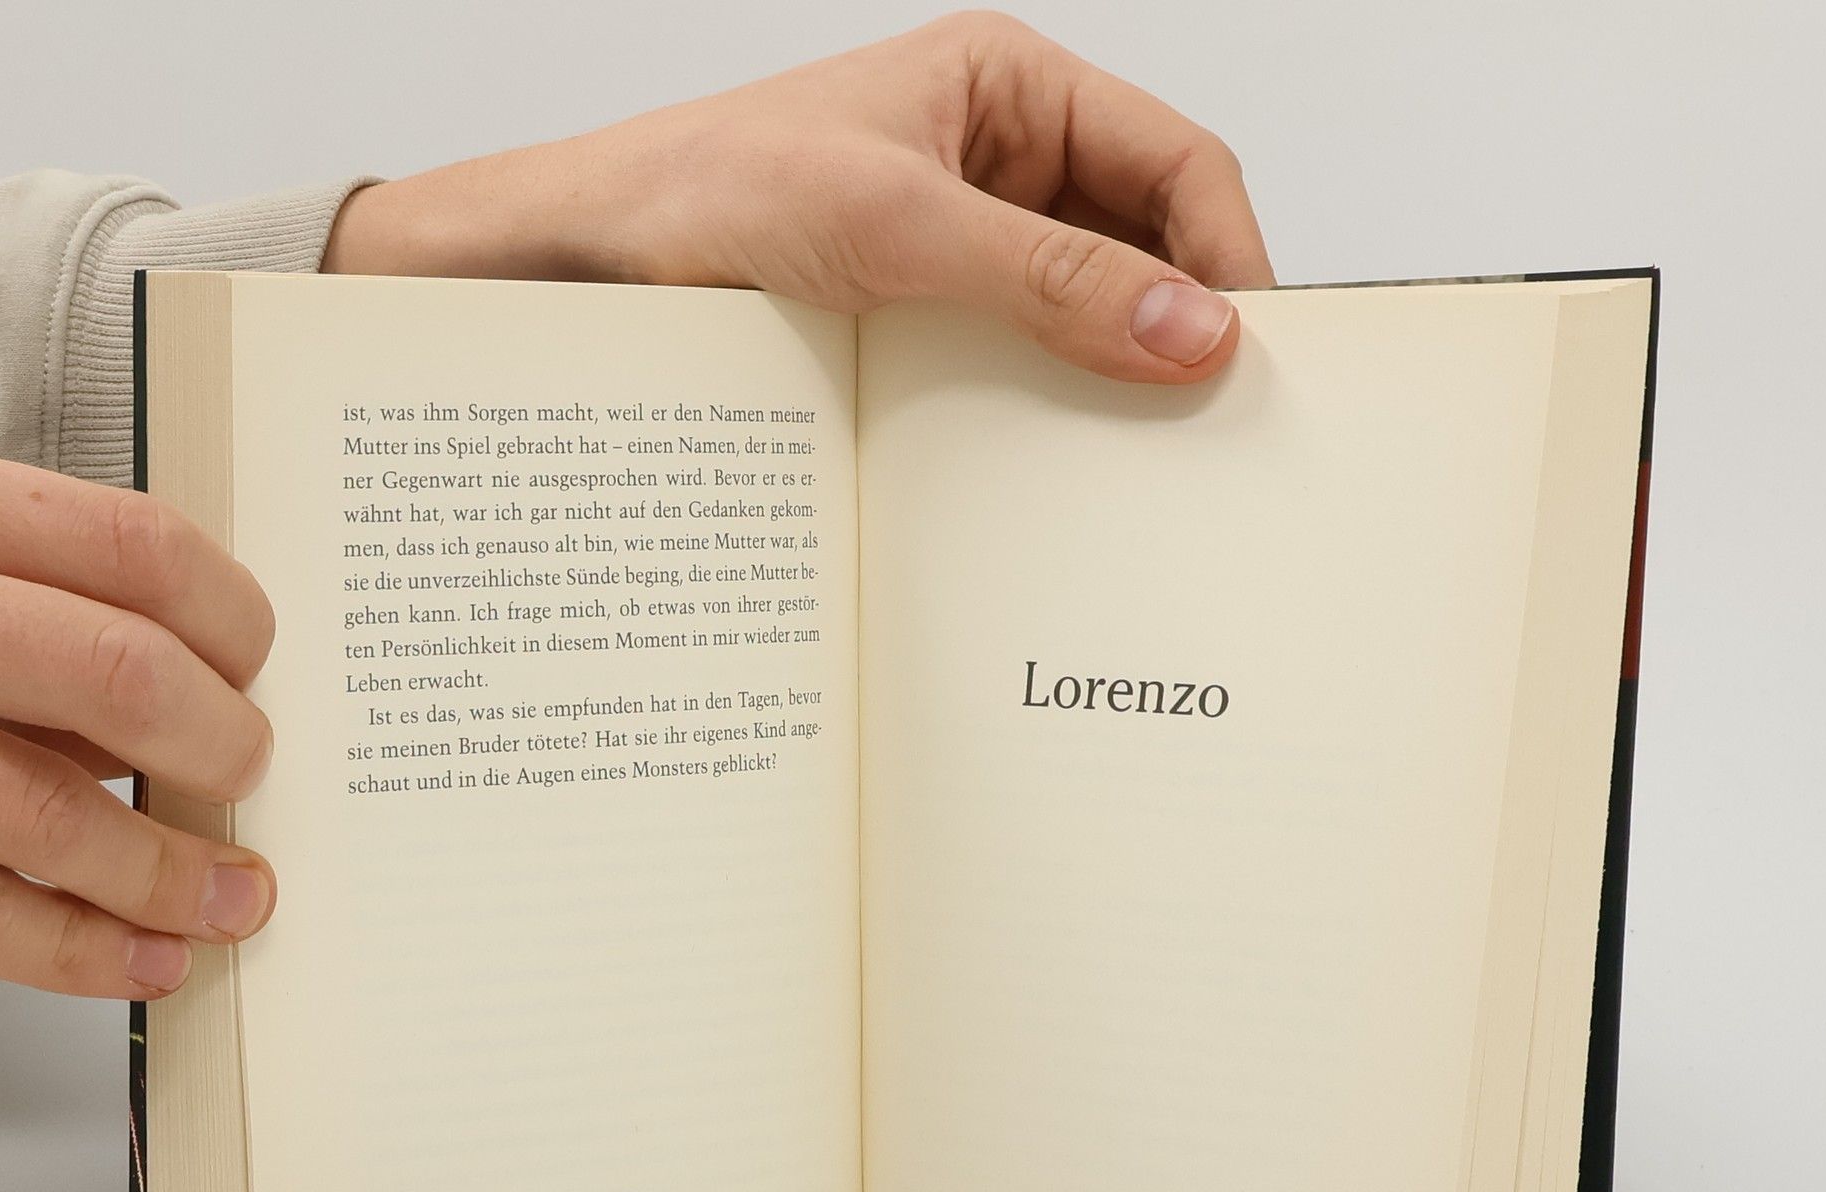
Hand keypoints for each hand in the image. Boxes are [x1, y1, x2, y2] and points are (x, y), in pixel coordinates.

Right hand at [0, 439, 276, 997]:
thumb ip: (37, 599)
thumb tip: (203, 694)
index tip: (259, 668)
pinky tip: (140, 959)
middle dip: (218, 745)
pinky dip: (72, 949)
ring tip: (228, 902)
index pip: (133, 548)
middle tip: (249, 777)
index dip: (231, 620)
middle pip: (112, 671)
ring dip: (164, 874)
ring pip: (42, 810)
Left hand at [325, 12, 1271, 383]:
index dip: (1228, 257)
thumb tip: (1192, 332)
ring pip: (1081, 316)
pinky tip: (1047, 467)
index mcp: (1008, 89)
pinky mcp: (917, 324)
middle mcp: (995, 163)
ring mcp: (957, 249)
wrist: (576, 267)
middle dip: (1176, 330)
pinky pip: (1014, 367)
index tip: (1249, 358)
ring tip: (1135, 464)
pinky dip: (1040, 414)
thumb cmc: (705, 193)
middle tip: (1208, 429)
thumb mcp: (897, 225)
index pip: (1177, 164)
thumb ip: (1052, 275)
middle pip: (1142, 246)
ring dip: (1106, 384)